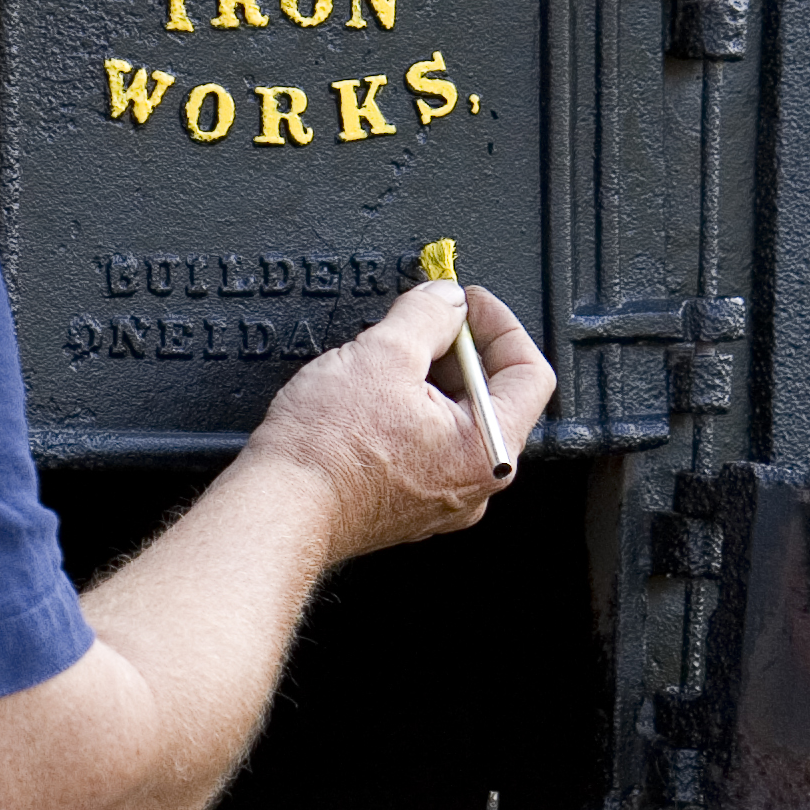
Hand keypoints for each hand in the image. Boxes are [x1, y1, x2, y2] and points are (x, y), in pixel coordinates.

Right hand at [245, 279, 556, 567]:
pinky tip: (369, 400)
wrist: (278, 509)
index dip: (500, 324)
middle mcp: (475, 486)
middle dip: (458, 351)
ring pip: (453, 422)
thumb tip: (447, 299)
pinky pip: (424, 448)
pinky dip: (408, 414)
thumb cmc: (328, 449)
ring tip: (385, 361)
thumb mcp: (384, 353)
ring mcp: (441, 502)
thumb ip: (429, 314)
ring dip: (429, 381)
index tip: (467, 303)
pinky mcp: (406, 507)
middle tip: (421, 322)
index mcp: (489, 450)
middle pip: (491, 397)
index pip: (530, 372)